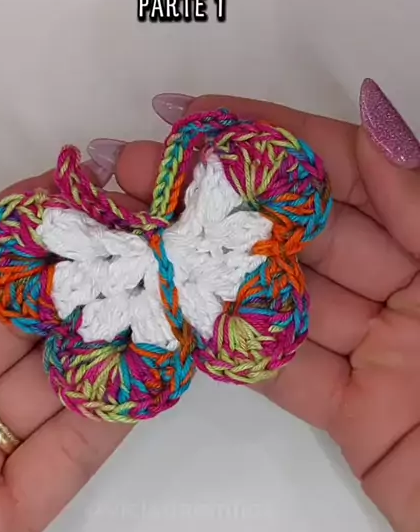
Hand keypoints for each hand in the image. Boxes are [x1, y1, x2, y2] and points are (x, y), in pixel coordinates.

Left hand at [0, 173, 143, 531]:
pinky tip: (155, 369)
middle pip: (5, 326)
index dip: (3, 234)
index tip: (61, 193)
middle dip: (67, 278)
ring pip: (44, 385)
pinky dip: (112, 414)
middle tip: (129, 232)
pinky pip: (66, 458)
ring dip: (102, 339)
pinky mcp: (3, 526)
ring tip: (157, 287)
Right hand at [90, 85, 419, 531]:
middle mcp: (407, 287)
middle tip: (138, 170)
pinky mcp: (357, 416)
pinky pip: (287, 374)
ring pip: (281, 299)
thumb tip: (374, 115)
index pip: (346, 170)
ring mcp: (377, 350)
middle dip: (220, 197)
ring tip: (141, 237)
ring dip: (210, 270)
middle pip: (299, 230)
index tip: (200, 118)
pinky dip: (236, 350)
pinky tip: (179, 315)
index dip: (274, 137)